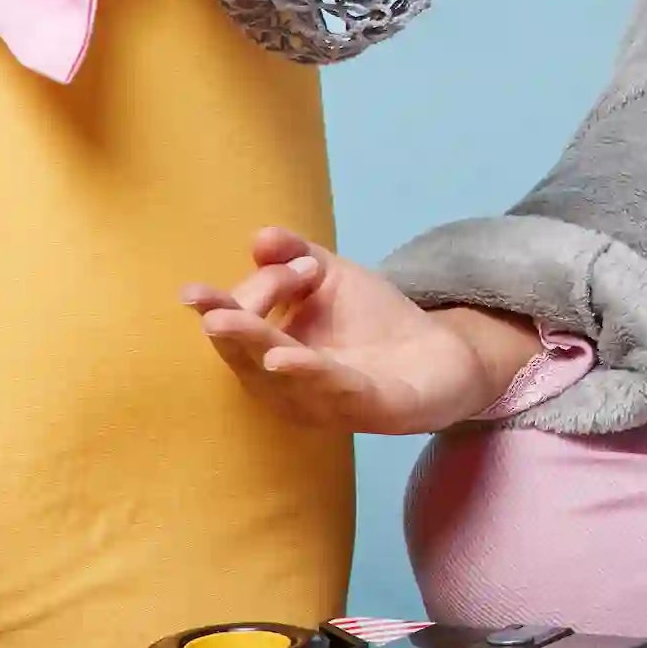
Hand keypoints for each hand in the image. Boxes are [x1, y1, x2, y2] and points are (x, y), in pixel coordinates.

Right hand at [184, 228, 539, 434]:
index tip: (302, 264)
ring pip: (282, 377)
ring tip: (226, 323)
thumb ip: (294, 255)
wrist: (443, 355)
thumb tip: (260, 237)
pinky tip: (284, 359)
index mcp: (268, 354)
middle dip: (229, 328)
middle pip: (248, 355)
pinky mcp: (370, 409)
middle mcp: (286, 386)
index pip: (245, 318)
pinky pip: (335, 392)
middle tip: (203, 305)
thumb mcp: (329, 278)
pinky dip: (309, 374)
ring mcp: (324, 404)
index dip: (261, 288)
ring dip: (256, 346)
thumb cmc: (373, 322)